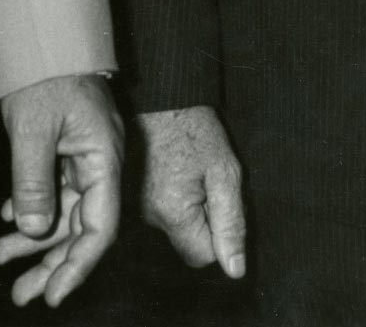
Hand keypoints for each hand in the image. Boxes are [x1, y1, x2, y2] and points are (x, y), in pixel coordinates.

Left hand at [0, 72, 122, 306]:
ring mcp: (83, 152)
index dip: (79, 264)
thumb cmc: (45, 68)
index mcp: (104, 156)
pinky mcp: (66, 144)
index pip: (100, 225)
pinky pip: (52, 187)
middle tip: (23, 295)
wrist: (44, 28)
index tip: (54, 293)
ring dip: (34, 238)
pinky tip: (7, 222)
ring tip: (2, 260)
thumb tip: (33, 229)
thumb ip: (34, 181)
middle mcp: (99, 160)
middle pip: (82, 225)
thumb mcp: (33, 126)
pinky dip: (30, 207)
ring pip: (63, 209)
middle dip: (52, 262)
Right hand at [137, 105, 246, 278]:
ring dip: (186, 208)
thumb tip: (235, 270)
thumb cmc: (194, 128)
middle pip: (186, 242)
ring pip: (173, 227)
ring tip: (188, 170)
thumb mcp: (225, 171)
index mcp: (172, 213)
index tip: (217, 200)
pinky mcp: (130, 194)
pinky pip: (159, 211)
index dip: (218, 234)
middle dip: (201, 220)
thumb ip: (231, 222)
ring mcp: (135, 206)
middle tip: (205, 181)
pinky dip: (170, 197)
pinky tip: (174, 169)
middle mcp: (147, 216)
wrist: (161, 95)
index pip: (202, 256)